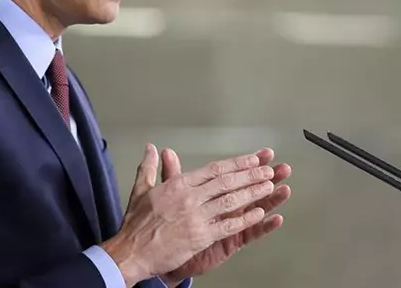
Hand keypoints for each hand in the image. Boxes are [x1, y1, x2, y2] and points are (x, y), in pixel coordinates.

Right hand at [100, 144, 275, 286]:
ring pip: (230, 201)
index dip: (236, 164)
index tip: (253, 160)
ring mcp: (196, 217)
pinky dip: (245, 219)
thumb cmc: (136, 224)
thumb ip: (151, 167)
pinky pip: (228, 226)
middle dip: (251, 175)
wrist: (130, 252)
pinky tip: (259, 213)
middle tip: (269, 170)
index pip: (214, 169)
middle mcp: (189, 197)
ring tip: (270, 186)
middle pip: (226, 182)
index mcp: (178, 185)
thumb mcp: (141, 190)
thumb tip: (153, 148)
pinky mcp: (200, 237)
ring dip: (253, 193)